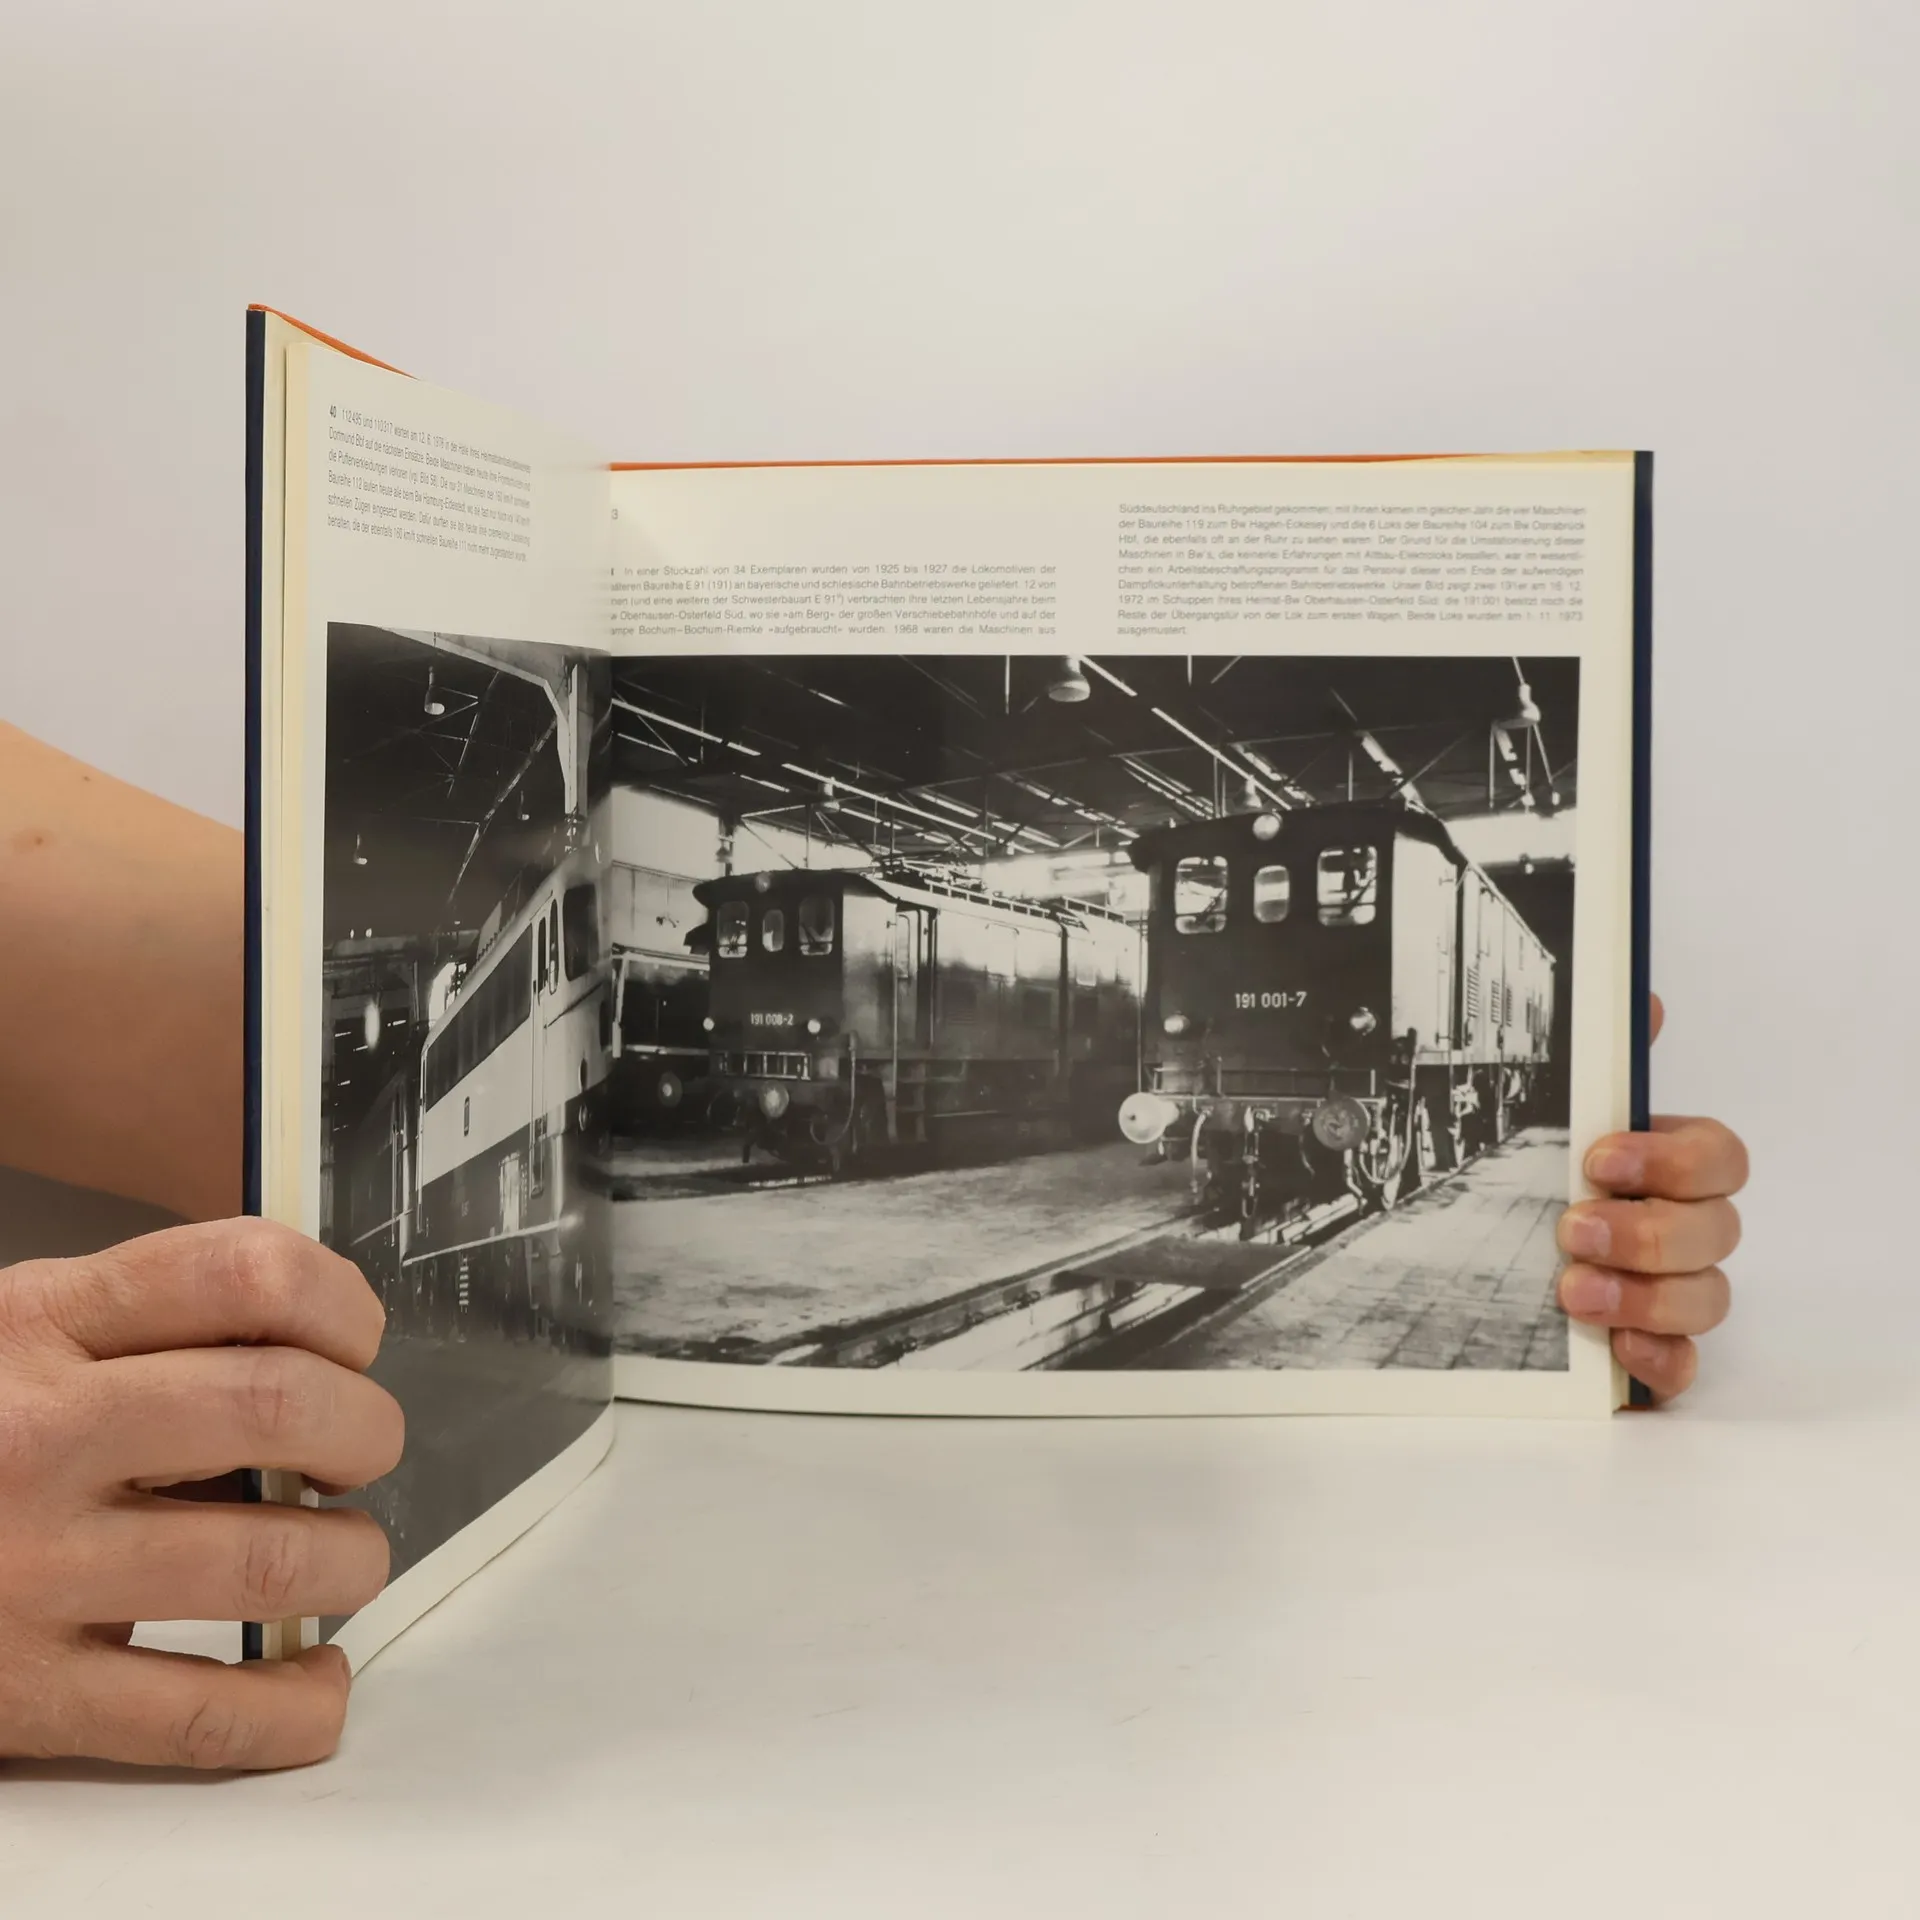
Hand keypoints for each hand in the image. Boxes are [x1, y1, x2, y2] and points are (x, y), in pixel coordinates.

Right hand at [0, 1220, 403, 1769]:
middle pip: (281, 1405)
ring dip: (349, 1561)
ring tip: (341, 1557)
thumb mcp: (10, 1334)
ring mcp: (28, 1571)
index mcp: (38, 1323)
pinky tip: (315, 1681)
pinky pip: (200, 1714)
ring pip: (268, 1562)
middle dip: (366, 1432)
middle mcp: (36, 1435)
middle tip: (359, 1454)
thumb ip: (143, 1326)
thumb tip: (315, 1353)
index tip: (355, 1346)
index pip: (246, 1272)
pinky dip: (293, 1707)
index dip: (342, 1306)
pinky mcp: (21, 1695)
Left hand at [1556, 996, 1747, 1399]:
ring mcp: (1674, 1291)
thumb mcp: (1554, 1115)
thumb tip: (1641, 998)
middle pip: (1717, 1231)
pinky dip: (1658, 1360)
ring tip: (1574, 1291)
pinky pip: (1684, 1366)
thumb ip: (1600, 1062)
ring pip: (1708, 1298)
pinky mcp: (1651, 1349)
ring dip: (1647, 1295)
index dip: (1672, 1160)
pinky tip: (1617, 1348)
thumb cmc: (1538, 1177)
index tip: (1599, 1160)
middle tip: (1575, 1231)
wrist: (1477, 1256)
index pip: (1720, 1157)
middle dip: (1649, 1231)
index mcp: (1670, 1166)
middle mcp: (1684, 1227)